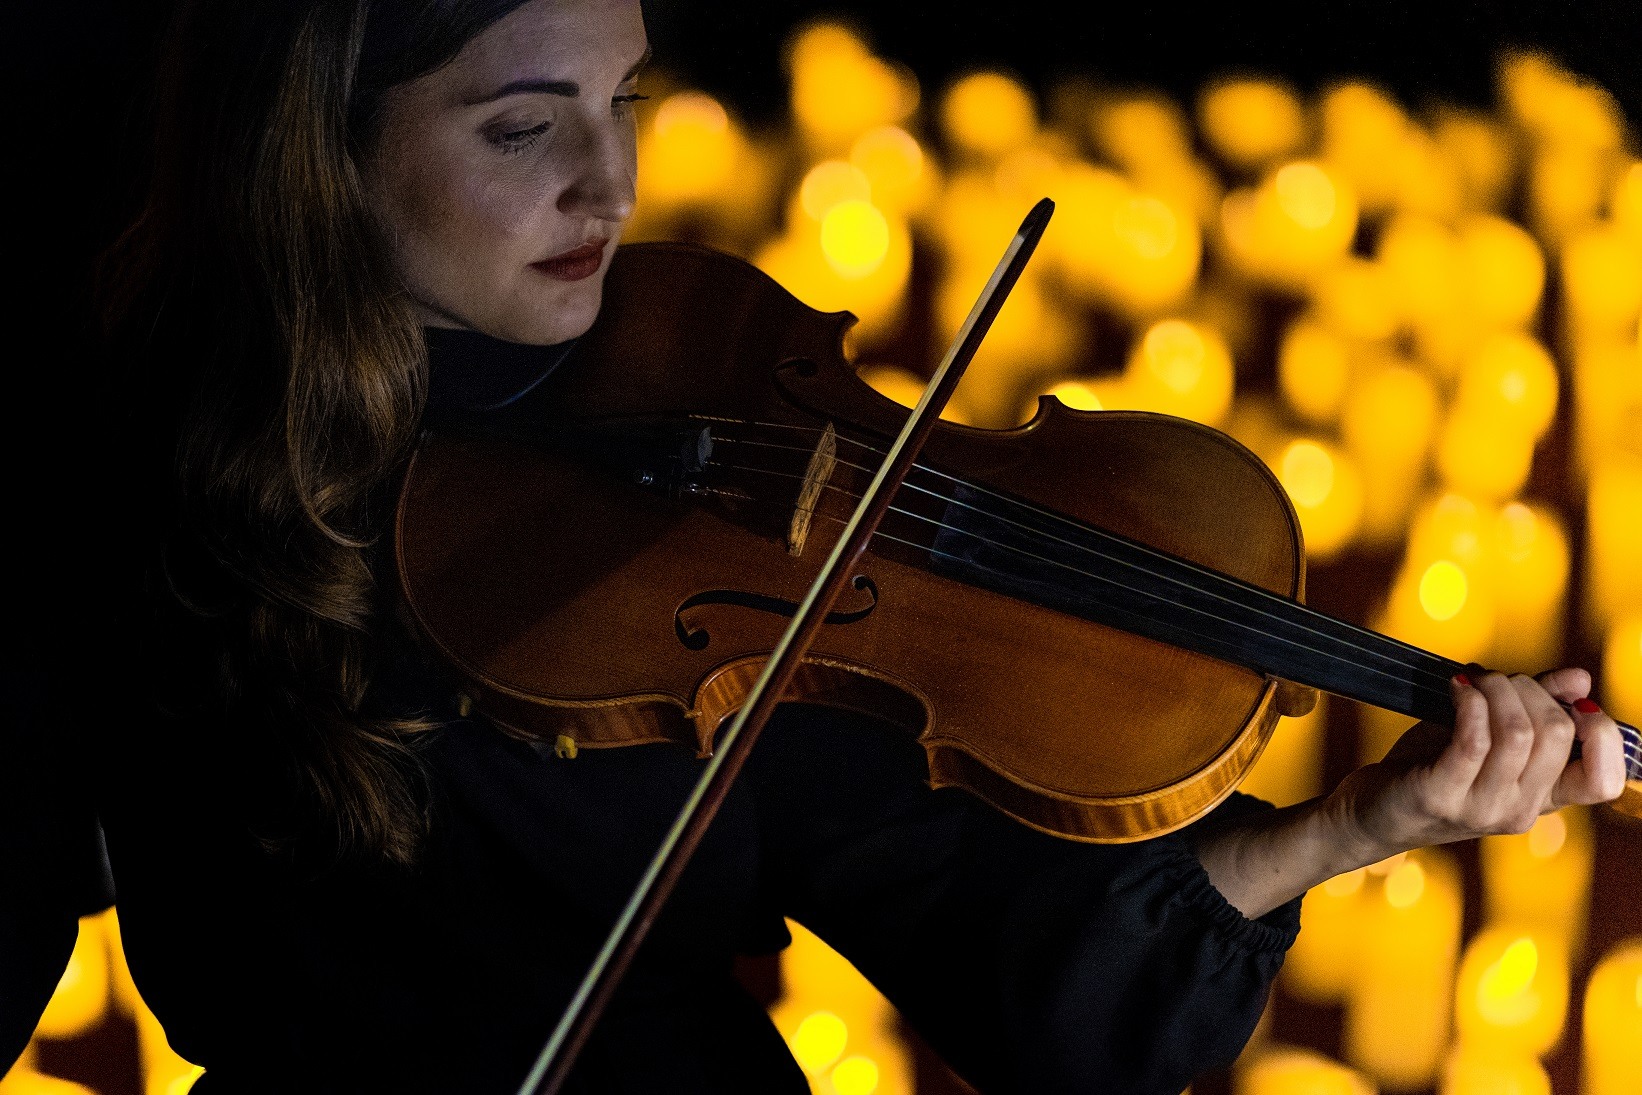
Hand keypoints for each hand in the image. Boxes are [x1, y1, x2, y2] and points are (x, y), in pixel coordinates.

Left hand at [1328, 668, 1629, 861]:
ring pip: (1518, 733)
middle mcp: (1519, 811)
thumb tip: (1580, 679)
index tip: (1569, 700)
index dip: (1602, 733)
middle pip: (1557, 735)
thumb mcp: (1489, 740)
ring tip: (1474, 681)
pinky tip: (1456, 687)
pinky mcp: (1440, 795)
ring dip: (1497, 689)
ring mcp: (1481, 808)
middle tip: (1497, 680)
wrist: (1370, 814)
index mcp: (1541, 800)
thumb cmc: (1432, 768)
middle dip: (1530, 689)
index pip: (1605, 781)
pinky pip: (1472, 739)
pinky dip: (1469, 701)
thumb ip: (1533, 710)